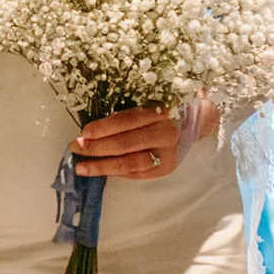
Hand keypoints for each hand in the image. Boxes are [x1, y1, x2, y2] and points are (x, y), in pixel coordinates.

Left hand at [73, 101, 204, 183]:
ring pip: (131, 163)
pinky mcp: (167, 168)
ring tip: (82, 167)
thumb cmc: (166, 105)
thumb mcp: (151, 99)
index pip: (128, 121)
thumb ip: (128, 111)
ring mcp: (168, 153)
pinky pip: (138, 173)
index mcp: (161, 110)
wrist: (197, 120)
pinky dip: (117, 172)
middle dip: (97, 148)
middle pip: (126, 144)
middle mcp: (166, 132)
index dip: (104, 128)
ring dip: (103, 166)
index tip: (84, 132)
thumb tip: (92, 128)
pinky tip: (101, 170)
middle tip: (76, 148)